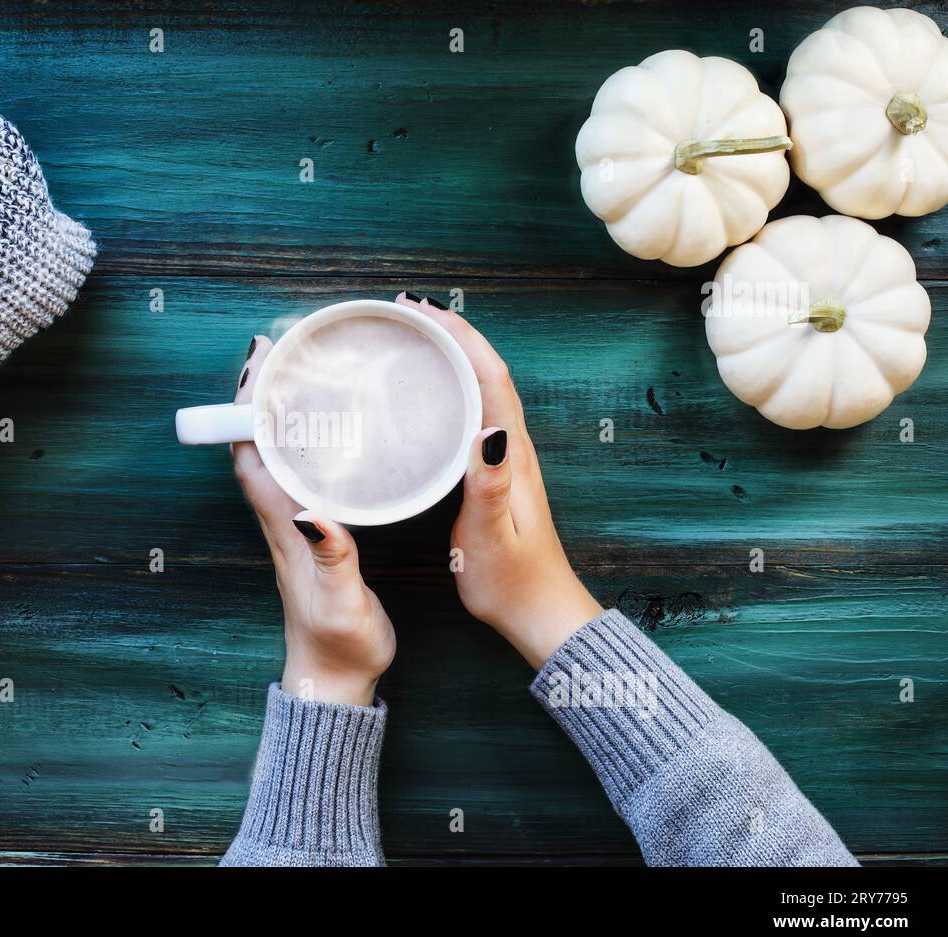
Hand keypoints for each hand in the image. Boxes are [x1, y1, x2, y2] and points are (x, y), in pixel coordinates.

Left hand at [231, 336, 395, 705]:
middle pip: (259, 445)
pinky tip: (329, 431)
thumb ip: (334, 559)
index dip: (250, 406)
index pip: (253, 455)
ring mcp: (295, 528)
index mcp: (285, 529)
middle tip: (286, 347)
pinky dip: (307, 443)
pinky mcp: (313, 537)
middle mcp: (283, 521)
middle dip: (264, 394)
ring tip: (304, 372)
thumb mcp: (343, 604)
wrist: (333, 683)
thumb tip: (314, 512)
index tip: (262, 360)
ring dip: (283, 413)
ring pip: (279, 456)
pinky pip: (302, 475)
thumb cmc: (340, 646)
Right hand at [397, 294, 602, 669]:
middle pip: (486, 372)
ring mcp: (505, 460)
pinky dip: (452, 389)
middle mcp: (512, 449)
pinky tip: (428, 396)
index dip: (461, 337)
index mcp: (511, 456)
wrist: (540, 613)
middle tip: (408, 312)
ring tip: (415, 337)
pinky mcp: (495, 475)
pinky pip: (473, 414)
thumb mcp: (492, 537)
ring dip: (453, 356)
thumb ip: (489, 485)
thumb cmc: (511, 582)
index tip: (423, 312)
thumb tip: (486, 430)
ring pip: (481, 390)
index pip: (490, 378)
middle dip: (453, 334)